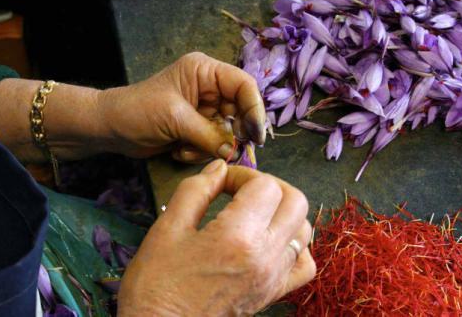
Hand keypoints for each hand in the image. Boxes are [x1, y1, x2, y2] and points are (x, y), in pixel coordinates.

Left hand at [100, 52, 265, 161]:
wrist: (110, 129)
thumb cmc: (138, 111)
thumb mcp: (175, 119)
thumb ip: (209, 135)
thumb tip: (235, 151)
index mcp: (205, 72)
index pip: (243, 85)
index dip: (254, 109)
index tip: (256, 136)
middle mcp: (209, 88)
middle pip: (240, 111)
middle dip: (232, 134)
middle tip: (227, 151)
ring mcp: (204, 110)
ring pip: (227, 132)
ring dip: (209, 146)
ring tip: (185, 148)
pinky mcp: (198, 129)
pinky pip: (214, 144)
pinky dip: (199, 152)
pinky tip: (178, 150)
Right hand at [117, 160, 315, 315]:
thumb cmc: (156, 283)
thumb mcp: (167, 227)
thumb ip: (197, 189)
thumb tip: (220, 168)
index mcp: (238, 236)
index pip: (264, 186)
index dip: (242, 175)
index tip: (221, 183)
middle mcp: (266, 256)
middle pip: (295, 200)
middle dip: (270, 186)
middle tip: (242, 191)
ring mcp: (274, 277)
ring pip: (304, 229)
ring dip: (283, 211)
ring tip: (255, 213)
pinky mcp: (274, 294)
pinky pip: (304, 265)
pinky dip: (296, 246)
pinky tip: (272, 242)